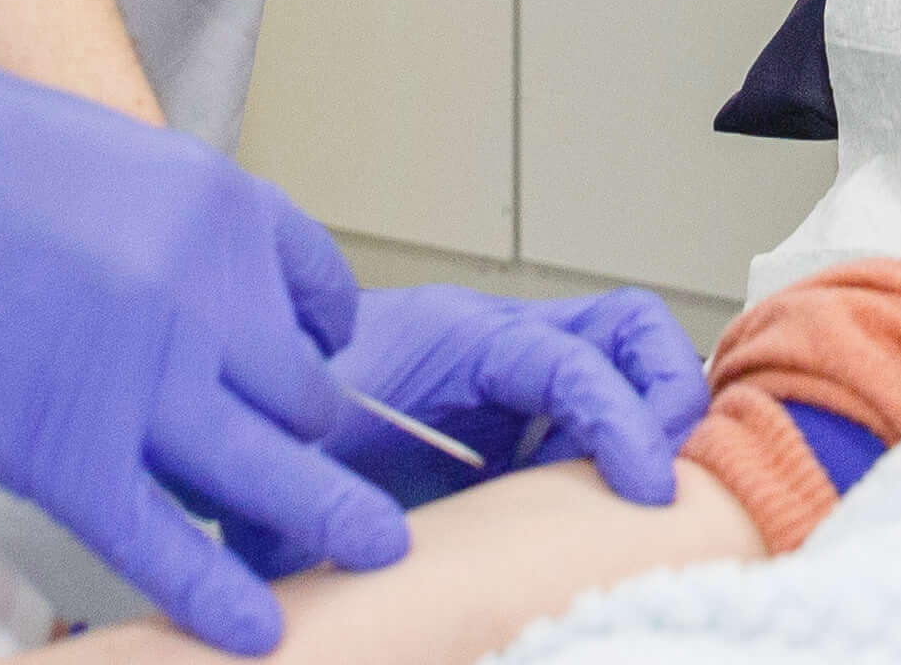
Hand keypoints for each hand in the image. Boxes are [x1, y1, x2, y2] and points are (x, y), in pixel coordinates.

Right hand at [0, 0, 396, 652]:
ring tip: (374, 551)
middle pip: (306, 398)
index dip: (321, 348)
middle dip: (311, 435)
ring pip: (271, 474)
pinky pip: (166, 545)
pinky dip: (218, 598)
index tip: (310, 372)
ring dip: (329, 518)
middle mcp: (207, 297)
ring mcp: (142, 383)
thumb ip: (178, 240)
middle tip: (303, 463)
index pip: (324, 300)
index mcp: (223, 211)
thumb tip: (208, 314)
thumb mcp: (117, 163)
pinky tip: (257, 631)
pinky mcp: (65, 455)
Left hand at [223, 286, 705, 566]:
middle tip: (676, 481)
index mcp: (449, 343)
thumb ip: (328, 510)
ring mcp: (508, 372)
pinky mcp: (511, 411)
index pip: (565, 359)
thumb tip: (363, 568)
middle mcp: (492, 343)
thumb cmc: (255, 438)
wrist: (225, 411)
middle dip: (667, 398)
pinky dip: (622, 443)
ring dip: (655, 417)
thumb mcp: (286, 478)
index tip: (646, 490)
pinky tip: (606, 510)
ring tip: (653, 498)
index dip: (617, 420)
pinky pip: (593, 404)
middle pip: (625, 331)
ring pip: (621, 360)